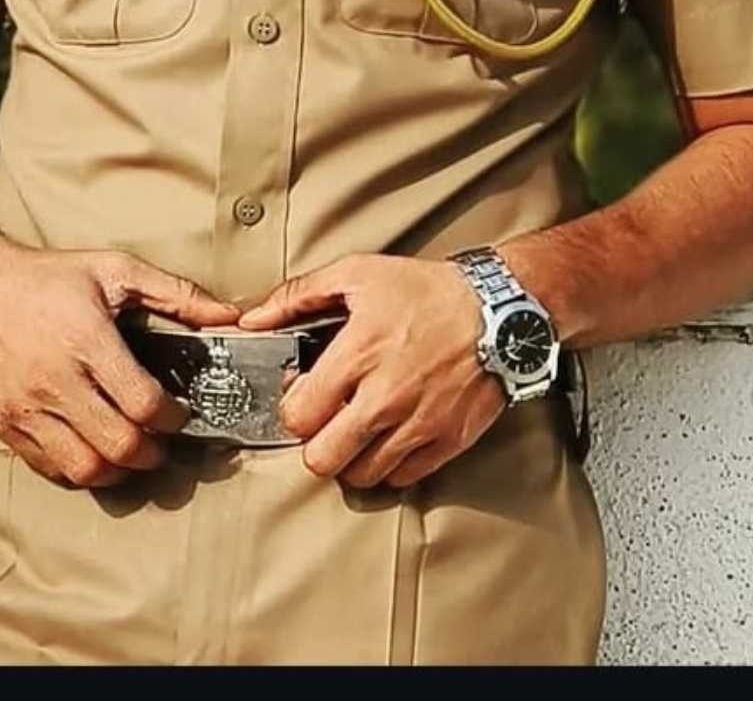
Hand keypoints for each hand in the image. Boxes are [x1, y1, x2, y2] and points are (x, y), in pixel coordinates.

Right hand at [0, 239, 240, 489]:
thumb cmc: (46, 277)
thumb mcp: (113, 268)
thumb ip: (175, 293)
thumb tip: (231, 315)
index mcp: (85, 340)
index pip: (143, 404)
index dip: (173, 419)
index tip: (180, 413)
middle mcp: (54, 380)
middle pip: (119, 446)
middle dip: (152, 452)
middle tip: (161, 440)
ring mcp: (25, 409)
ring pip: (85, 469)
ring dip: (118, 469)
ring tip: (130, 450)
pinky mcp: (5, 427)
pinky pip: (50, 469)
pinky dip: (79, 470)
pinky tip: (92, 448)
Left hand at [237, 254, 504, 488]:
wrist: (498, 309)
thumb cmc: (426, 290)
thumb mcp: (357, 274)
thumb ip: (298, 296)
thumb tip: (254, 319)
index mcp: (357, 353)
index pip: (300, 416)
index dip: (292, 411)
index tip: (302, 400)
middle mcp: (385, 396)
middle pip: (324, 459)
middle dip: (316, 444)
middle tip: (325, 425)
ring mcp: (418, 423)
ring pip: (362, 476)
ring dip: (353, 459)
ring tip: (357, 432)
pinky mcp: (448, 441)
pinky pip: (403, 478)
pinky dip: (390, 466)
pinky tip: (389, 439)